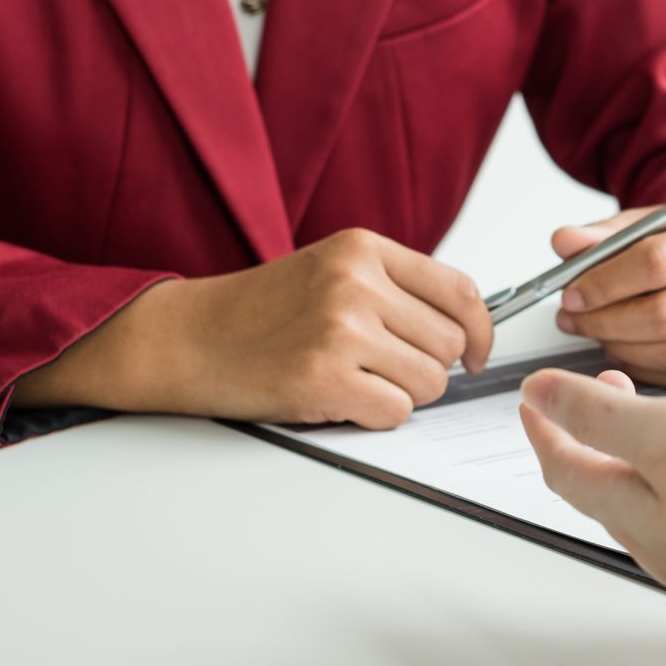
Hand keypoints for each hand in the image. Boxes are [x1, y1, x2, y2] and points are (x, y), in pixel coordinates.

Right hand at [15, 228, 492, 427]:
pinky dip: (375, 416)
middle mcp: (356, 282)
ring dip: (400, 394)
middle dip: (426, 367)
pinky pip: (395, 412)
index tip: (475, 354)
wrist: (186, 338)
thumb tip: (469, 330)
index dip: (479, 332)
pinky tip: (338, 398)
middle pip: (449, 344)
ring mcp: (341, 329)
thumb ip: (395, 288)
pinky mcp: (323, 377)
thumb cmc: (259, 312)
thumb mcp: (331, 271)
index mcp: (362, 248)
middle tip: (380, 368)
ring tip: (353, 379)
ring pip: (429, 383)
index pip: (461, 291)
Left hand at [519, 363, 665, 665]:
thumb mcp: (665, 437)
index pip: (564, 466)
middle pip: (619, 470)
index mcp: (626, 509)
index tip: (536, 396)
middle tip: (612, 381)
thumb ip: (598, 415)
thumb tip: (540, 396)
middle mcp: (661, 534)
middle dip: (613, 419)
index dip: (546, 424)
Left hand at [549, 202, 665, 389]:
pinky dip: (643, 368)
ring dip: (620, 348)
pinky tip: (622, 349)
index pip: (656, 262)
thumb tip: (564, 241)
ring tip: (595, 332)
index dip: (605, 284)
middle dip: (606, 322)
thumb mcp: (642, 227)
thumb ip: (601, 235)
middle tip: (572, 320)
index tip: (571, 295)